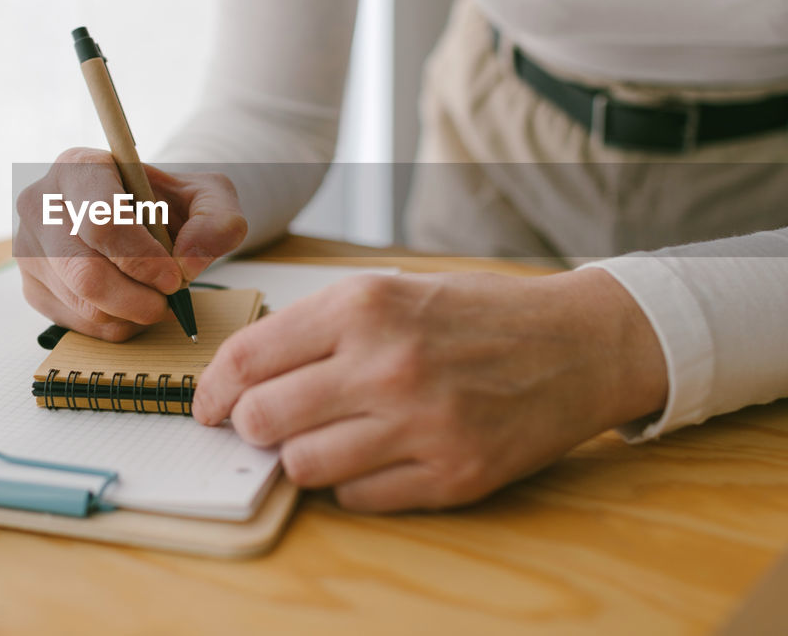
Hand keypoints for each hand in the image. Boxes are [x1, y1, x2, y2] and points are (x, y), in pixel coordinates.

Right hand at [15, 147, 247, 340]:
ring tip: (155, 293)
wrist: (140, 218)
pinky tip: (131, 301)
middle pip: (85, 273)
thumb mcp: (207, 196)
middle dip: (139, 298)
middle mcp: (40, 204)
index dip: (142, 258)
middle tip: (169, 298)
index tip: (173, 275)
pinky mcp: (33, 288)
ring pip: (85, 305)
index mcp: (78, 167)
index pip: (101, 222)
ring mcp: (30, 249)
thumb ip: (217, 220)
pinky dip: (119, 325)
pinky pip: (80, 324)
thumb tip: (189, 262)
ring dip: (134, 313)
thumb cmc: (169, 203)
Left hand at [192, 268, 666, 510]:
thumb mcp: (391, 290)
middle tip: (264, 425)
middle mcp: (386, 364)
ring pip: (303, 467)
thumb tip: (243, 377)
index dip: (214, 389)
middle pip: (262, 420)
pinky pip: (358, 498)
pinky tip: (375, 455)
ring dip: (301, 457)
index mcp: (363, 307)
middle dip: (251, 427)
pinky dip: (353, 483)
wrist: (577, 343)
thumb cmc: (476, 314)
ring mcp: (421, 425)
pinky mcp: (453, 474)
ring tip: (326, 438)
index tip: (210, 406)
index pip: (247, 358)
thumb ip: (317, 327)